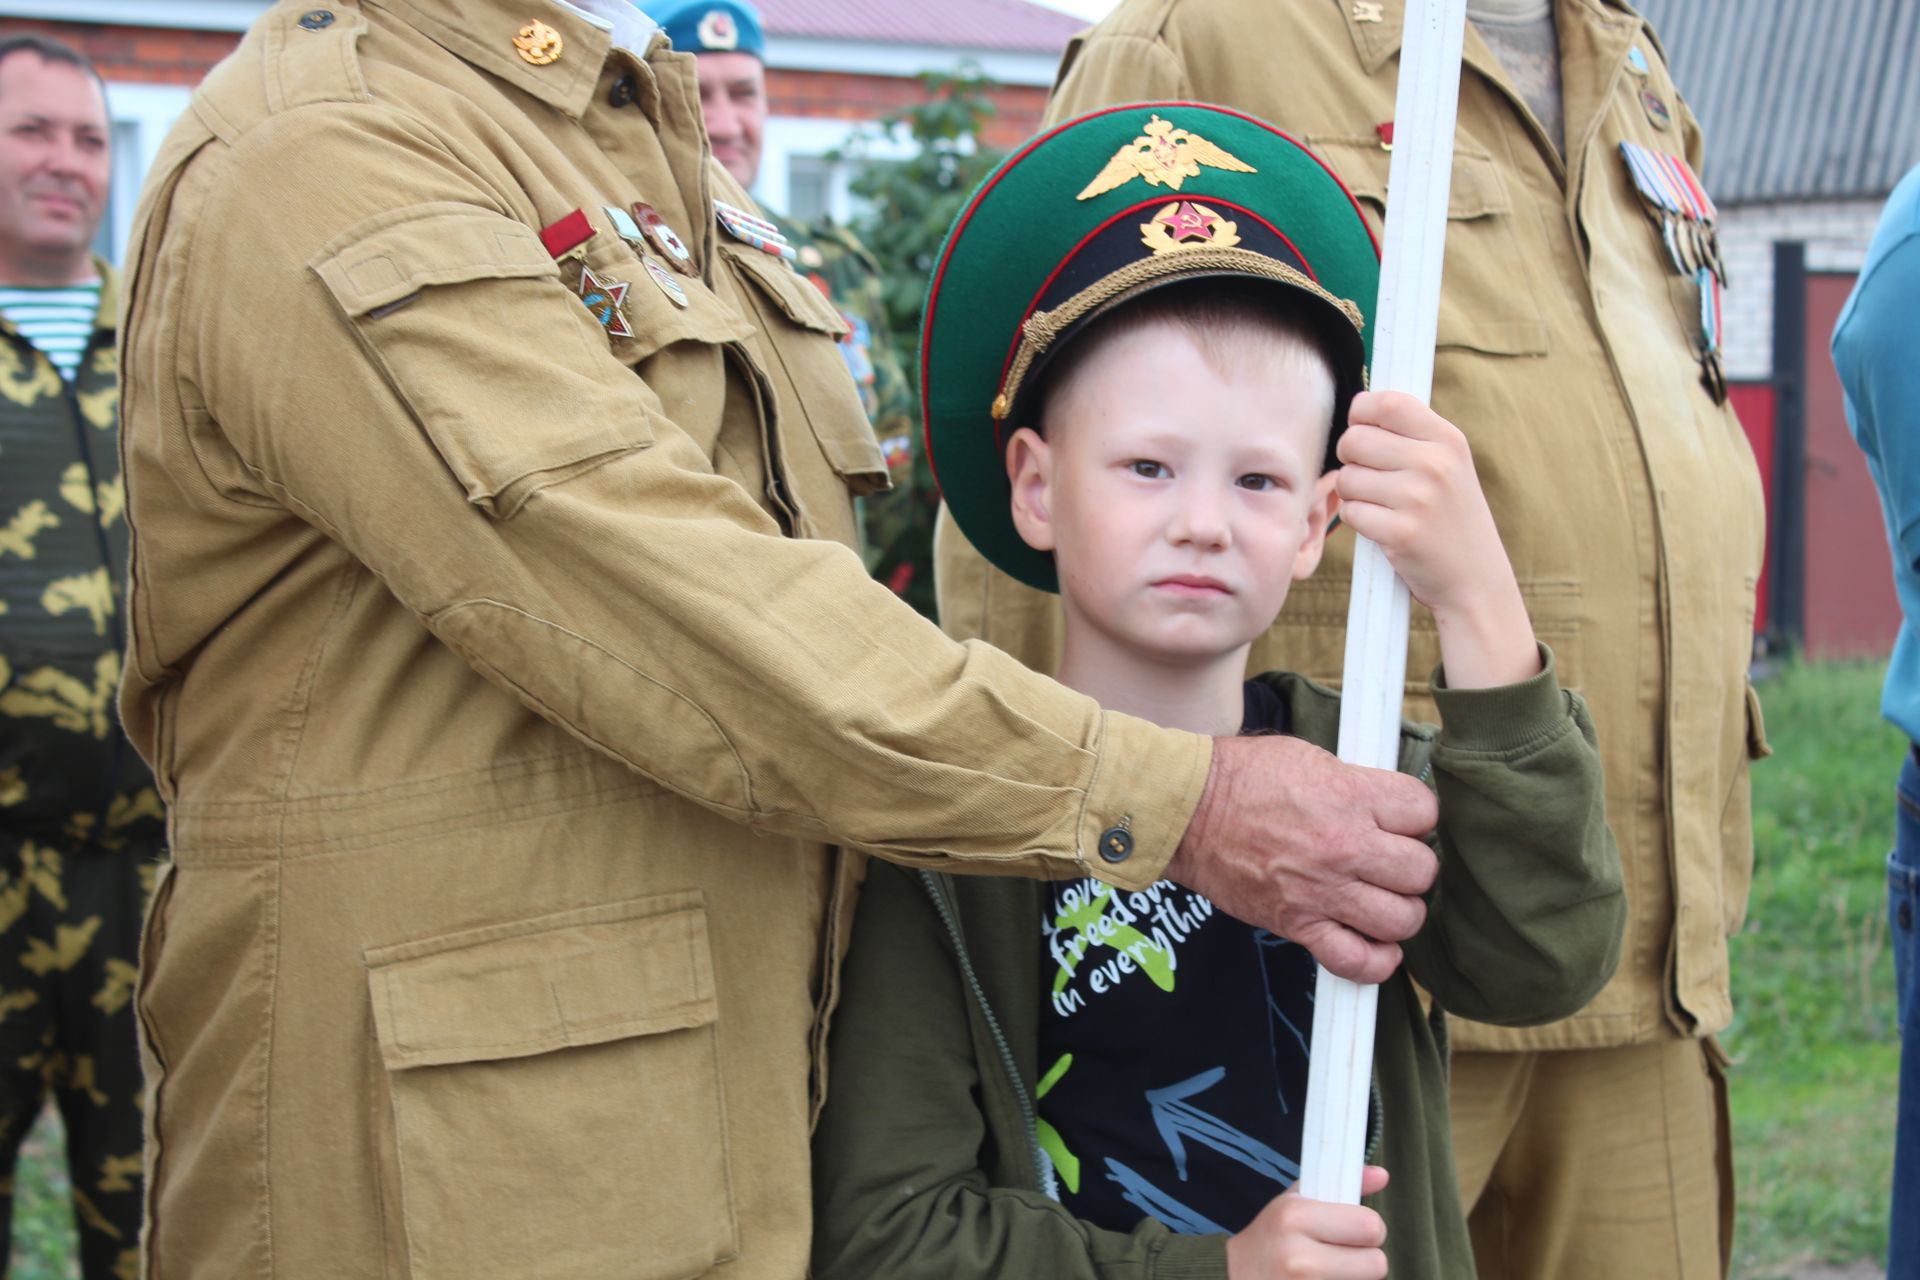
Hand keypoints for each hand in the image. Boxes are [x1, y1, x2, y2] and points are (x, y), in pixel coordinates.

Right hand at [1168, 735, 1437, 983]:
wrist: (1186, 812)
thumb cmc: (1240, 778)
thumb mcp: (1308, 756)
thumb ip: (1355, 782)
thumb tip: (1384, 803)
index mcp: (1350, 796)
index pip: (1424, 812)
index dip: (1415, 816)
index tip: (1400, 820)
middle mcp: (1344, 847)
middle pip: (1422, 871)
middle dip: (1411, 865)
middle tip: (1389, 860)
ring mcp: (1322, 891)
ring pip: (1402, 919)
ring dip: (1398, 911)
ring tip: (1380, 899)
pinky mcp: (1298, 925)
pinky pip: (1357, 961)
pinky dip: (1376, 961)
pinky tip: (1374, 943)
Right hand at [1225, 1167, 1390, 1278]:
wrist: (1235, 1274)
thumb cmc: (1272, 1236)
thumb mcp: (1297, 1201)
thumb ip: (1341, 1185)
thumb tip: (1382, 1174)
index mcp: (1295, 1217)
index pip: (1371, 1226)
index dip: (1369, 1229)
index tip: (1353, 1230)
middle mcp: (1298, 1257)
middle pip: (1377, 1264)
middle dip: (1366, 1260)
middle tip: (1343, 1255)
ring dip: (1354, 1278)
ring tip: (1327, 1271)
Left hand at [1334, 391, 1537, 688]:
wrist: (1476, 579)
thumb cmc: (1451, 518)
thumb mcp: (1450, 465)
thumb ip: (1412, 434)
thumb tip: (1359, 405)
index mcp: (1448, 439)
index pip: (1385, 402)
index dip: (1360, 413)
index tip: (1363, 429)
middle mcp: (1435, 464)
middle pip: (1354, 440)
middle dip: (1350, 458)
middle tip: (1370, 476)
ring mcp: (1418, 498)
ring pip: (1347, 478)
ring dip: (1354, 493)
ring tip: (1382, 505)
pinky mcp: (1400, 532)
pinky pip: (1351, 511)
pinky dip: (1358, 520)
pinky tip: (1382, 527)